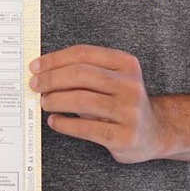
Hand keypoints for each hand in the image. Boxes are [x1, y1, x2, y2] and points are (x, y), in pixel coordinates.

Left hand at [30, 44, 165, 163]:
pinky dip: (64, 124)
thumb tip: (43, 73)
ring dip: (55, 100)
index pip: (83, 54)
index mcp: (126, 64)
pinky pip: (85, 128)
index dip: (55, 59)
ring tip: (44, 103)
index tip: (35, 67)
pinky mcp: (124, 136)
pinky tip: (54, 121)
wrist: (154, 133)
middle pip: (80, 75)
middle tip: (35, 85)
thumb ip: (84, 74)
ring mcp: (129, 112)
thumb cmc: (122, 103)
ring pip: (81, 100)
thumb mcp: (111, 81)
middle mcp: (131, 85)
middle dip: (51, 79)